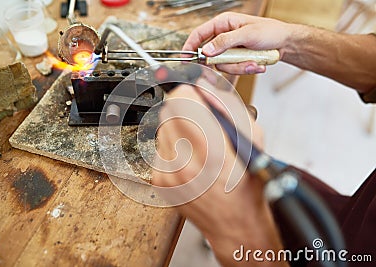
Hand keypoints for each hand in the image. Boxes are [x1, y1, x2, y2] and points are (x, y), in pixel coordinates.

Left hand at [152, 80, 286, 265]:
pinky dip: (173, 146)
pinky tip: (190, 158)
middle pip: (168, 110)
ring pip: (162, 127)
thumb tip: (205, 85)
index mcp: (212, 150)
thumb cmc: (247, 186)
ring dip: (178, 127)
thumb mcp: (253, 139)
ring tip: (197, 143)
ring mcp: (168, 172)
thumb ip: (229, 107)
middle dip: (184, 108)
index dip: (190, 92)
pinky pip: (159, 147)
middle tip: (200, 119)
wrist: (235, 224)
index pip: (181, 99)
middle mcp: (185, 162)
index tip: (197, 95)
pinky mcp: (159, 180)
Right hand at [183, 12, 294, 74]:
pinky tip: (256, 63)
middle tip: (238, 60)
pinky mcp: (236, 59)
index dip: (190, 46)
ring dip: (239, 66)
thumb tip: (206, 50)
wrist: (285, 43)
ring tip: (253, 61)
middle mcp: (224, 36)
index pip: (199, 34)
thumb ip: (225, 42)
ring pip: (223, 65)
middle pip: (211, 55)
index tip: (185, 57)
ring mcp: (229, 49)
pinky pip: (233, 69)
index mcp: (223, 23)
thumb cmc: (271, 31)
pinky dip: (245, 68)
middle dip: (225, 62)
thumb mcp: (247, 34)